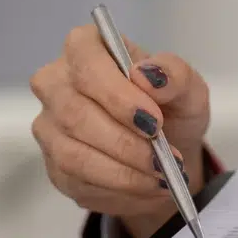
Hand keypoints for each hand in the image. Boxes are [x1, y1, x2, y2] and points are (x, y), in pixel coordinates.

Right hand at [30, 25, 210, 237]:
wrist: (168, 153)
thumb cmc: (171, 110)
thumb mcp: (188, 90)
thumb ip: (175, 75)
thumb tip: (148, 75)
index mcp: (86, 48)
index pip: (86, 63)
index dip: (117, 95)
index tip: (154, 121)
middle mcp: (56, 83)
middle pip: (75, 112)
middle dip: (126, 143)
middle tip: (164, 159)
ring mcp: (49, 125)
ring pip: (73, 153)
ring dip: (124, 171)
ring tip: (162, 176)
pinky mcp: (55, 165)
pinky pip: (78, 181)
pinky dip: (119, 188)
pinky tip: (147, 186)